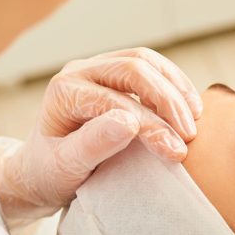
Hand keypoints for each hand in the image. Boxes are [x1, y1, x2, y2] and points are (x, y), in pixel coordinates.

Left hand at [0, 47, 201, 221]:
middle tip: (189, 134)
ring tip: (195, 118)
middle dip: (167, 101)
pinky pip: (149, 67)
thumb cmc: (50, 174)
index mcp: (63, 91)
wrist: (39, 171)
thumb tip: (129, 122)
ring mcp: (97, 69)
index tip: (175, 152)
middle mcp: (79, 72)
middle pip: (133, 68)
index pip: (116, 101)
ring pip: (145, 61)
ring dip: (174, 87)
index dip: (151, 125)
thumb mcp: (65, 167)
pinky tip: (189, 106)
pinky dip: (172, 83)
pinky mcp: (113, 75)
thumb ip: (93, 144)